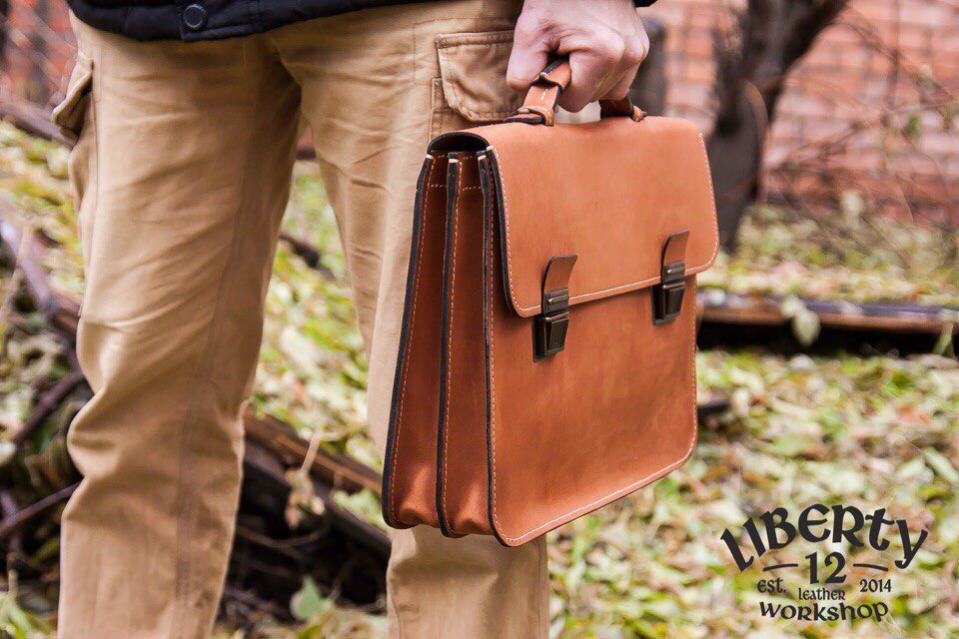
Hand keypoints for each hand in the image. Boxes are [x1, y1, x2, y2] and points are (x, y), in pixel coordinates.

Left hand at [507, 0, 649, 111]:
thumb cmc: (556, 0)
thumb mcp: (530, 33)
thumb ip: (523, 75)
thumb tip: (533, 103)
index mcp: (604, 54)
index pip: (574, 103)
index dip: (557, 85)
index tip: (553, 59)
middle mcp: (628, 56)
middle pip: (590, 99)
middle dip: (573, 80)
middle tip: (564, 49)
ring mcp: (638, 53)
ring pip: (605, 92)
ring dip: (587, 79)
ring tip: (578, 48)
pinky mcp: (641, 49)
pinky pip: (617, 80)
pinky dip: (601, 72)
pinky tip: (592, 50)